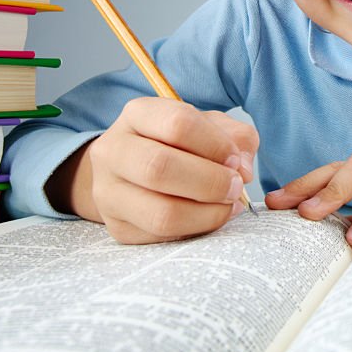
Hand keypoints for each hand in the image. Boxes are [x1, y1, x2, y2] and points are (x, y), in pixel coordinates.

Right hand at [45, 97, 258, 244]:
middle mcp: (113, 150)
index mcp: (138, 114)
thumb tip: (242, 170)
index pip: (178, 124)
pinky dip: (194, 230)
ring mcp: (108, 191)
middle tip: (236, 188)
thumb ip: (235, 138)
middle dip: (211, 182)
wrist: (134, 170)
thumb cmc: (180, 143)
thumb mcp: (210, 127)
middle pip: (159, 168)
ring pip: (160, 213)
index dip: (215, 145)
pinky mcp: (116, 226)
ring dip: (207, 214)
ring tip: (227, 206)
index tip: (235, 160)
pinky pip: (161, 237)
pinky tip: (208, 217)